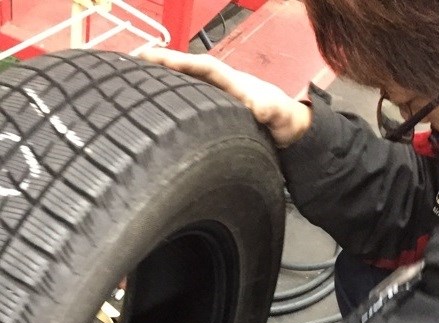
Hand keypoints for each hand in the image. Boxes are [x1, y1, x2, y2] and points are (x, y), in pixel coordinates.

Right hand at [141, 48, 312, 146]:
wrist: (290, 128)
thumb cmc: (284, 121)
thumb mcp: (280, 116)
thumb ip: (271, 110)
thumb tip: (260, 107)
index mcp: (232, 82)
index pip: (201, 67)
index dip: (177, 62)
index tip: (152, 58)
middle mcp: (220, 86)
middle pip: (185, 71)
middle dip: (159, 65)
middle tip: (128, 63)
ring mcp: (215, 98)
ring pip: (183, 86)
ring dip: (159, 82)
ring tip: (129, 82)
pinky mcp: (213, 111)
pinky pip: (187, 102)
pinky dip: (169, 100)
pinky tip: (151, 107)